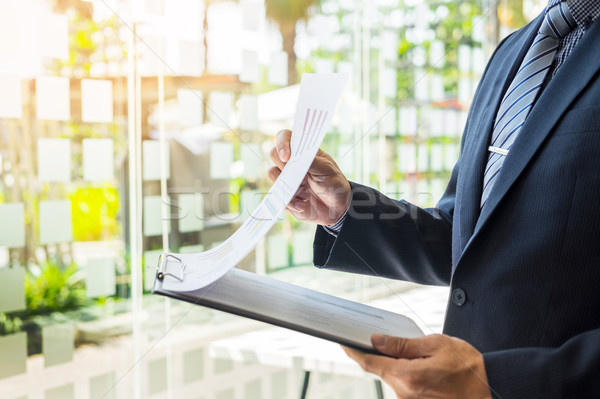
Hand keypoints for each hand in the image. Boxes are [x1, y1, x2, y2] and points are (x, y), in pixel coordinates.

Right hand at [268, 129, 350, 225]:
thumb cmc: (334, 184)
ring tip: (306, 193)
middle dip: (285, 166)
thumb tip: (297, 155)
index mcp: (303, 152)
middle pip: (274, 154)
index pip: (285, 137)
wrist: (336, 208)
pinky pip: (277, 195)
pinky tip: (303, 205)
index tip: (287, 157)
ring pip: (272, 174)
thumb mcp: (327, 170)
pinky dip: (290, 201)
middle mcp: (291, 162)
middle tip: (302, 178)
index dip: (282, 143)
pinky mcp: (283, 194)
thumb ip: (312, 161)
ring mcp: (286, 178)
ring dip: (288, 185)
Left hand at [343, 334, 491, 398]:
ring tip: (427, 360)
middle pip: (382, 370)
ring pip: (395, 378)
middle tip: (399, 342)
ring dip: (401, 366)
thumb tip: (377, 340)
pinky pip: (406, 386)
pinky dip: (410, 375)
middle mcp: (404, 394)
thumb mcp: (436, 345)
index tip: (342, 342)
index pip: (369, 362)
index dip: (353, 351)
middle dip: (385, 355)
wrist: (492, 391)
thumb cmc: (469, 368)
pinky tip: (429, 371)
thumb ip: (402, 344)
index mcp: (407, 376)